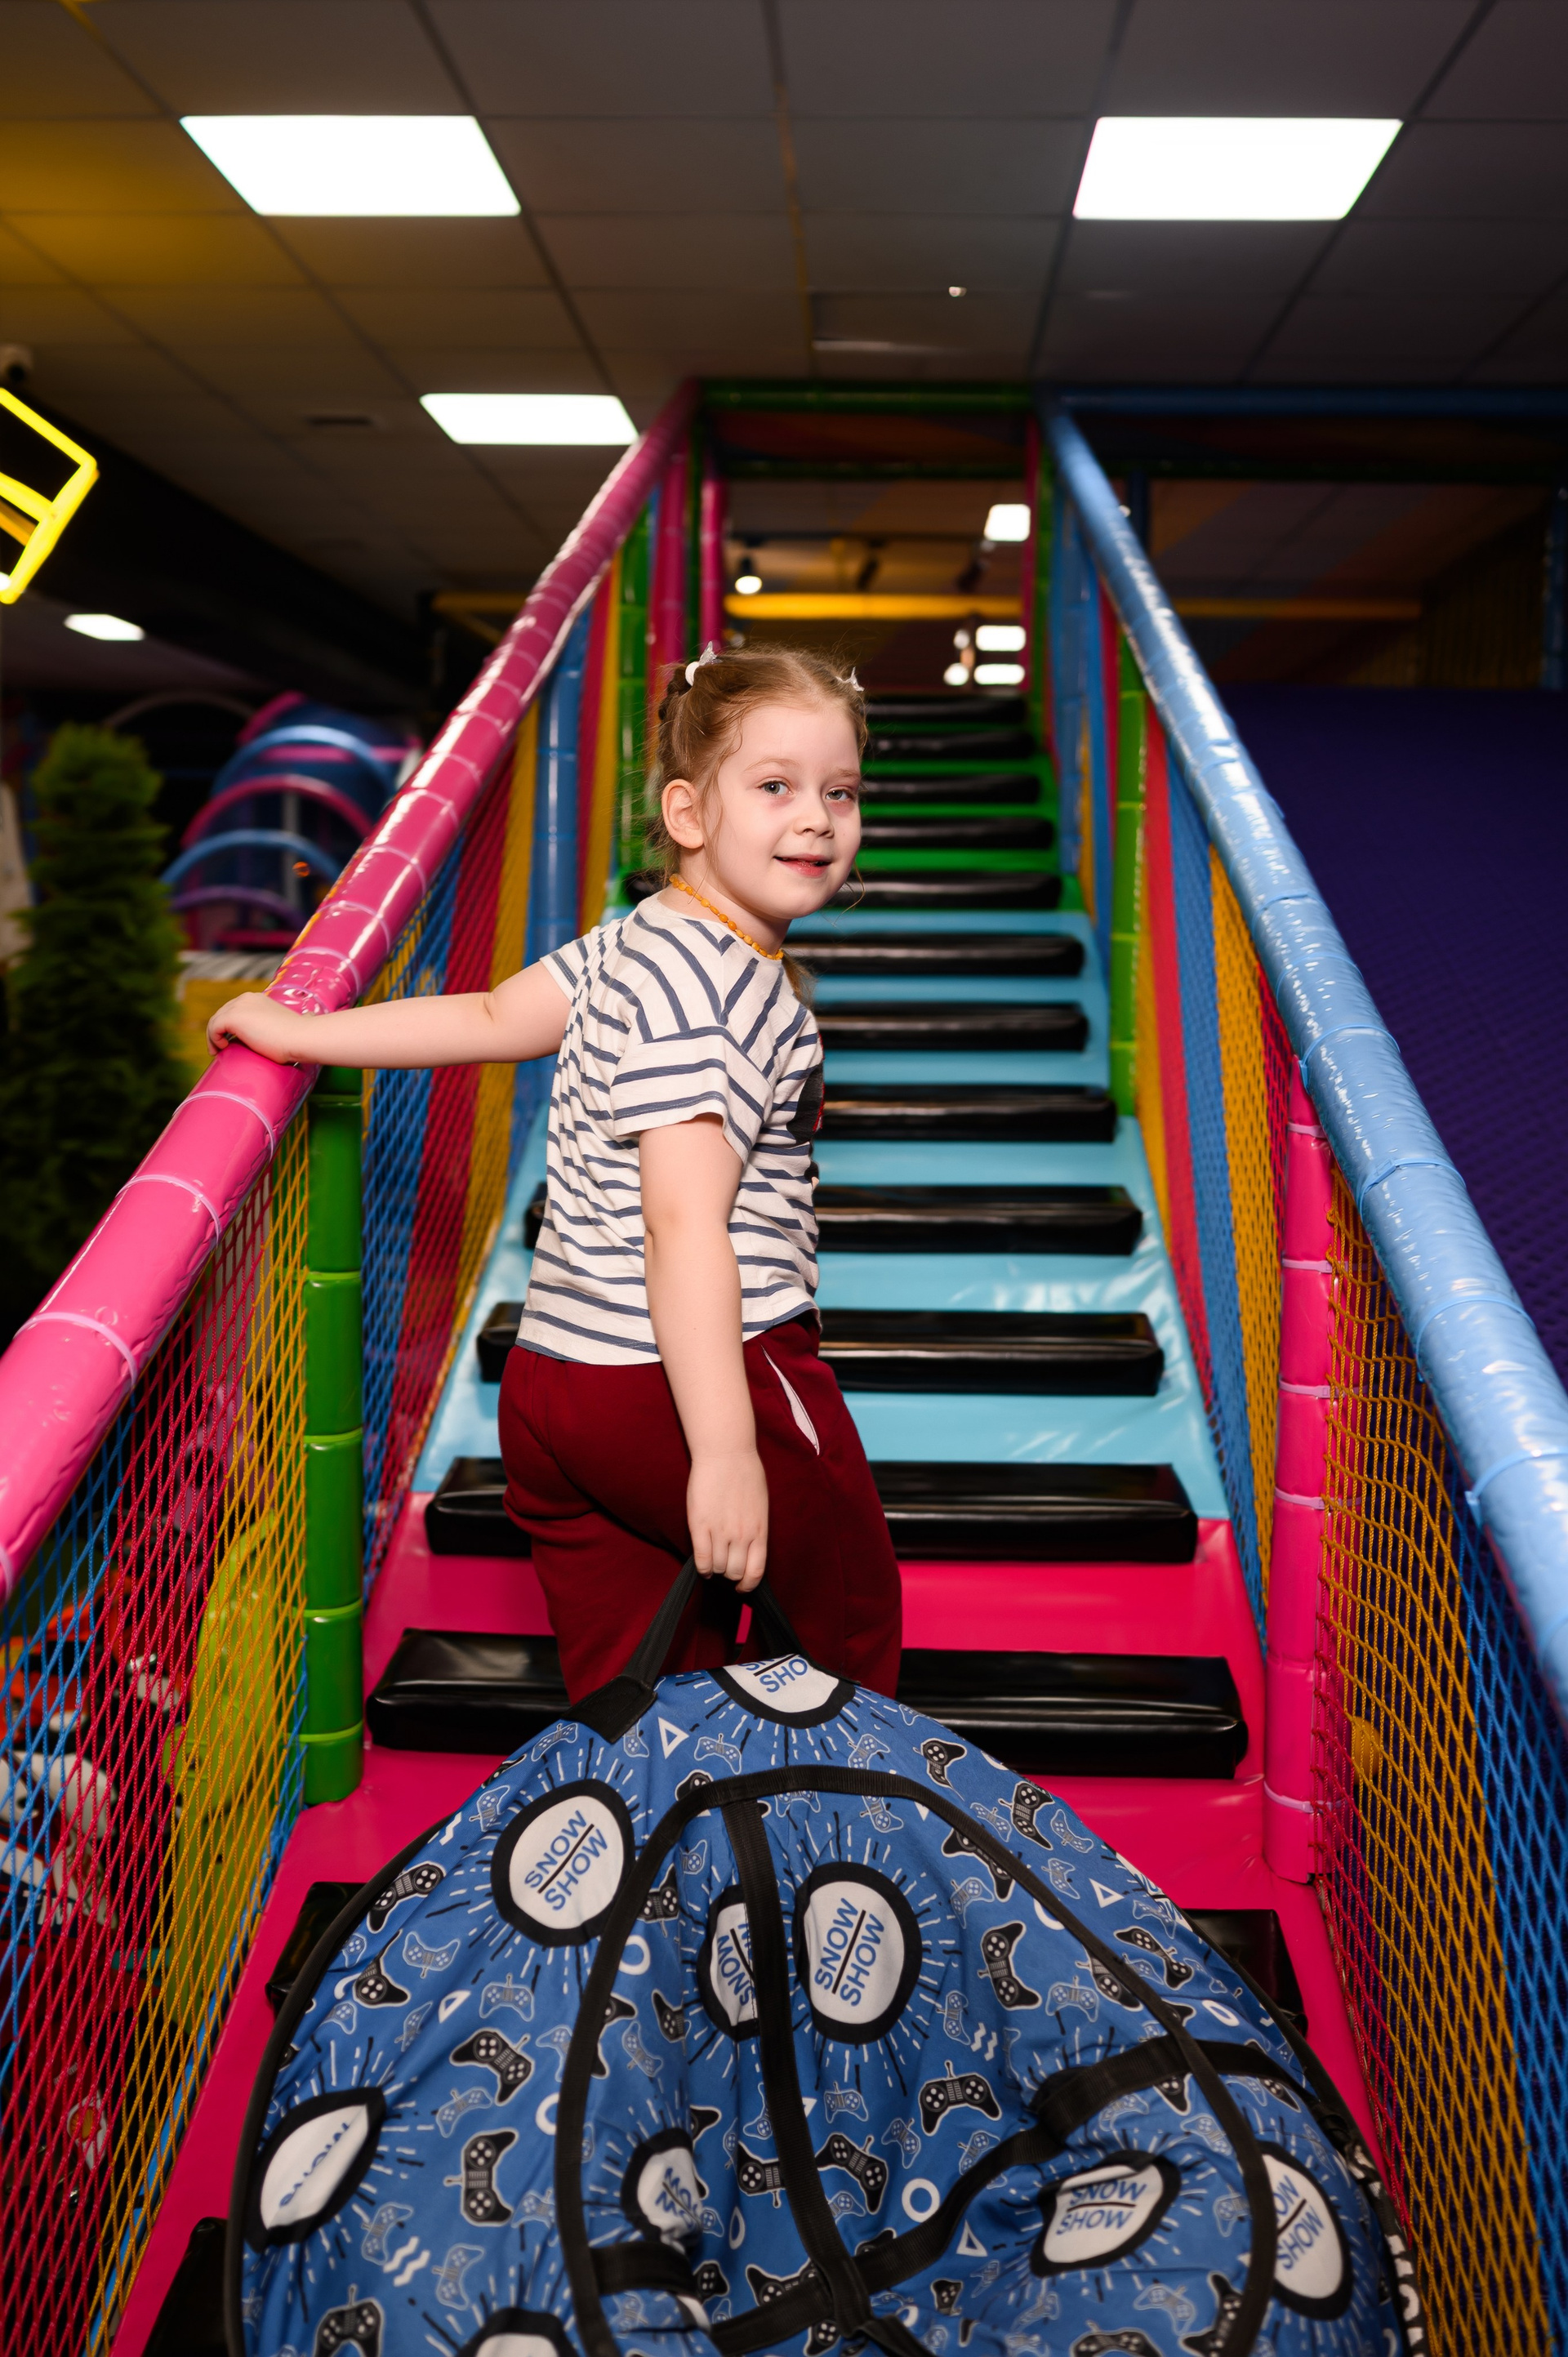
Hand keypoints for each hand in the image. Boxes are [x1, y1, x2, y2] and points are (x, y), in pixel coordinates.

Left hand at [207, 992, 315, 1063]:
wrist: (300, 1037)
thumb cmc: (296, 1037)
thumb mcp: (282, 1027)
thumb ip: (279, 1025)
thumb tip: (299, 1024)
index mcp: (257, 999)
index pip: (235, 1009)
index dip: (229, 1025)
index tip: (230, 1040)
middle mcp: (246, 999)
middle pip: (222, 1013)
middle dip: (218, 1030)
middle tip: (220, 1048)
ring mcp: (239, 1007)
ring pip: (215, 1020)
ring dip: (213, 1036)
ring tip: (217, 1051)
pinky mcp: (233, 1017)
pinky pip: (214, 1027)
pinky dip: (213, 1039)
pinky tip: (221, 1048)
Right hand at [686, 1448, 767, 1590]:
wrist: (726, 1452)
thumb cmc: (746, 1474)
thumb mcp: (761, 1505)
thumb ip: (756, 1529)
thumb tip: (750, 1549)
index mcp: (760, 1530)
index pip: (756, 1572)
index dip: (748, 1585)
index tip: (742, 1587)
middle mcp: (742, 1535)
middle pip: (735, 1572)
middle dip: (730, 1575)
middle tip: (726, 1568)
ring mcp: (720, 1531)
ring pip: (718, 1567)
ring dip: (716, 1569)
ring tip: (714, 1563)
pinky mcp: (700, 1525)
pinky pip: (701, 1558)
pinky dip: (702, 1568)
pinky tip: (703, 1566)